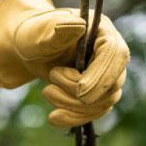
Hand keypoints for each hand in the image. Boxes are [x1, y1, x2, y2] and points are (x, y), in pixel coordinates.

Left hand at [0, 0, 128, 126]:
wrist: (29, 50)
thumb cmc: (34, 37)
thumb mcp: (40, 32)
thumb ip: (58, 29)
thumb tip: (78, 26)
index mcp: (102, 32)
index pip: (115, 55)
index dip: (100, 76)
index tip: (79, 91)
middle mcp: (111, 54)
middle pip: (112, 83)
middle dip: (78, 95)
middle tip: (48, 89)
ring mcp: (107, 74)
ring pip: (105, 101)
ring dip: (73, 106)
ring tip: (46, 92)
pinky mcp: (98, 92)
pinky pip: (95, 111)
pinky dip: (75, 118)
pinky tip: (54, 118)